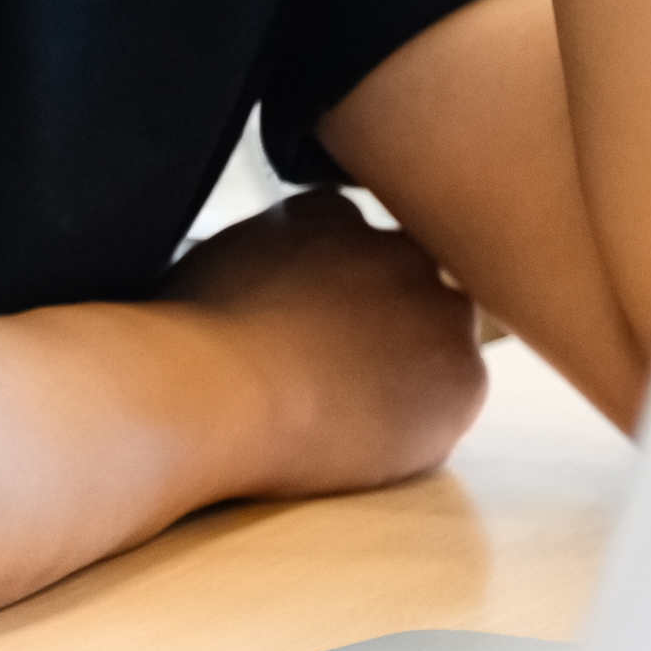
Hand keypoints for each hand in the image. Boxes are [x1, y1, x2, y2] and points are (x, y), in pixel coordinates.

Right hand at [162, 189, 486, 498]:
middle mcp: (395, 247)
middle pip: (406, 284)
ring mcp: (436, 309)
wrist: (209, 391)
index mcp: (329, 214)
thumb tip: (264, 271)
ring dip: (407, 368)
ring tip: (345, 409)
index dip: (335, 290)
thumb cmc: (188, 336)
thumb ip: (264, 252)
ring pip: (438, 340)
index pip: (353, 242)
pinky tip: (364, 436)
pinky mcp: (462, 376)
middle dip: (380, 321)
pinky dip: (421, 422)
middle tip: (332, 371)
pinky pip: (453, 398)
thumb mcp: (218, 262)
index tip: (310, 325)